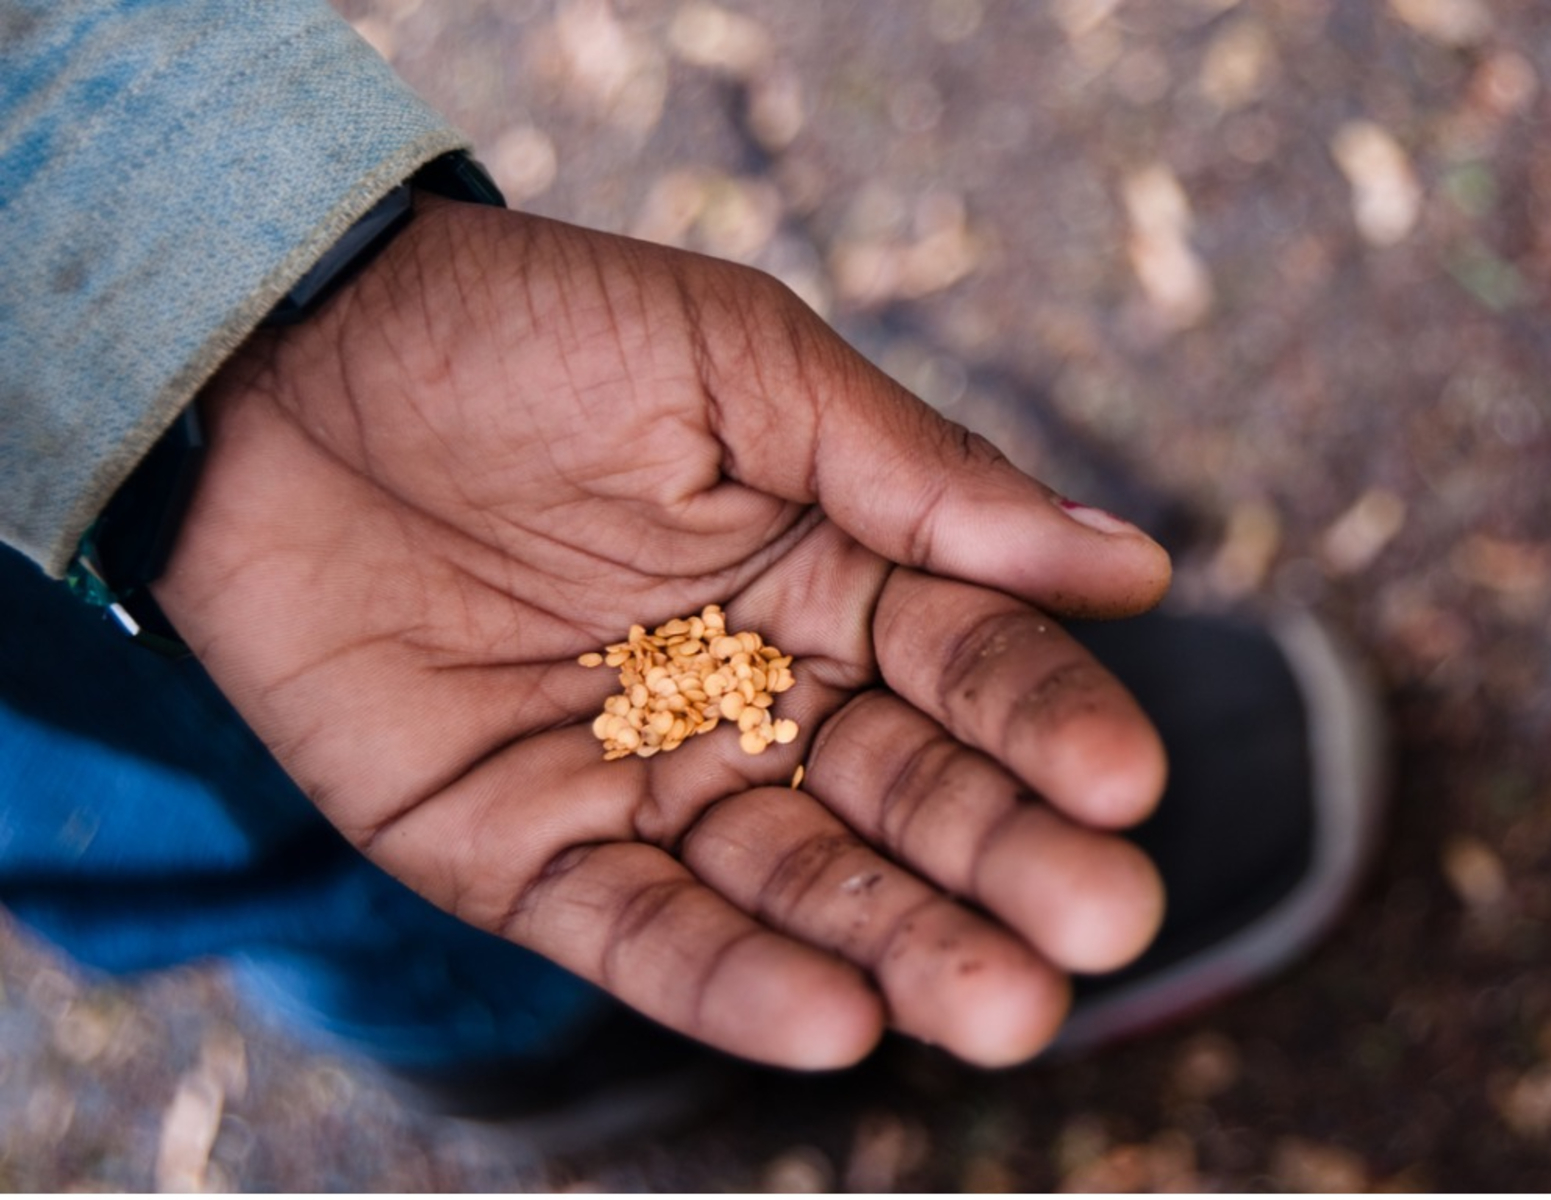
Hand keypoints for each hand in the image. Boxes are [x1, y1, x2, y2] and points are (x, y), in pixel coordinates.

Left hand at [154, 196, 1171, 1068]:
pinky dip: (729, 980)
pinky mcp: (521, 848)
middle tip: (1103, 924)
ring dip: (899, 948)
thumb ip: (919, 477)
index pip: (968, 662)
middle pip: (904, 796)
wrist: (277, 364)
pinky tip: (832, 1022)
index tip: (1124, 782)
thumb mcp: (737, 365)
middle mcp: (754, 689)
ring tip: (1002, 1009)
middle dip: (1003, 862)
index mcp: (826, 569)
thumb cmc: (523, 331)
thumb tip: (1127, 566)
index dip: (1046, 722)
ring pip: (792, 884)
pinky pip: (636, 931)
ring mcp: (640, 778)